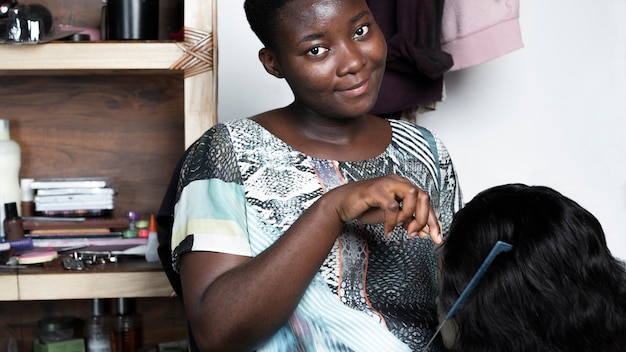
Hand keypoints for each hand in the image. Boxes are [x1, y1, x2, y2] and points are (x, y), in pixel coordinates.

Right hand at [326, 174, 441, 243]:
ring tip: (400, 228)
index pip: (426, 201)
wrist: (342, 204)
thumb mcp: (392, 217)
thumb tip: (425, 233)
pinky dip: (392, 222)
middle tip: (416, 234)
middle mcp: (398, 181)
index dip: (433, 220)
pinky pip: (393, 207)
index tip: (437, 238)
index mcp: (403, 185)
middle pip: (423, 195)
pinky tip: (387, 231)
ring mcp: (387, 183)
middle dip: (424, 218)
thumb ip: (408, 221)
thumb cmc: (366, 207)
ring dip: (409, 215)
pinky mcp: (376, 190)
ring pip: (412, 195)